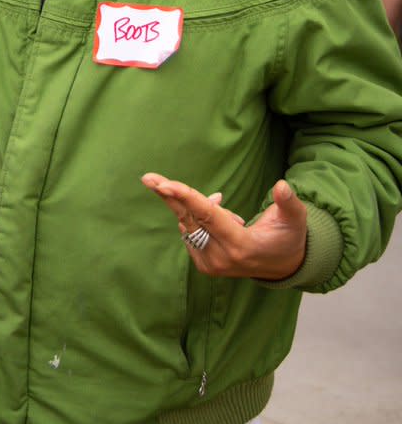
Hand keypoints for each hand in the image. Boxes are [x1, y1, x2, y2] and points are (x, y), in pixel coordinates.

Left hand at [141, 172, 306, 280]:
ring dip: (194, 203)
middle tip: (148, 177)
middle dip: (169, 195)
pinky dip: (196, 214)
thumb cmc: (288, 237)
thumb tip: (281, 186)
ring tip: (224, 204)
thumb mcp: (295, 220)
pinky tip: (219, 213)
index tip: (164, 185)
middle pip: (189, 218)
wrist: (281, 266)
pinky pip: (190, 230)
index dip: (185, 197)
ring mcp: (209, 263)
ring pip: (188, 223)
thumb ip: (289, 203)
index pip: (207, 216)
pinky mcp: (203, 264)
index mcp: (240, 246)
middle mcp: (220, 258)